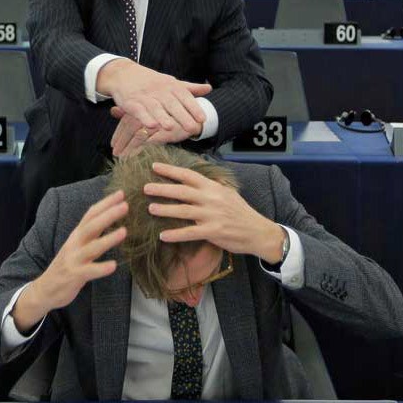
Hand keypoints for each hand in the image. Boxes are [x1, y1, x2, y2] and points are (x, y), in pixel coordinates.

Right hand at [11, 191, 127, 332]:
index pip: (90, 214)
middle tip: (125, 205)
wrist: (45, 288)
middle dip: (108, 215)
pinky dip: (101, 268)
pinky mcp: (74, 275)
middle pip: (91, 225)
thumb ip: (91, 234)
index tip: (121, 193)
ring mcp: (74, 259)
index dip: (105, 203)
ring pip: (92, 247)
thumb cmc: (67, 265)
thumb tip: (110, 218)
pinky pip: (89, 271)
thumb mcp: (77, 245)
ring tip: (124, 231)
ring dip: (108, 239)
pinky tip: (113, 266)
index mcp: (77, 235)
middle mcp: (74, 244)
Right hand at [97, 59, 211, 133]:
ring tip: (171, 128)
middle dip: (182, 116)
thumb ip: (189, 88)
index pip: (184, 97)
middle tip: (192, 129)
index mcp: (171, 85)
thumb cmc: (151, 81)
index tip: (202, 119)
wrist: (123, 74)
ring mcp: (144, 96)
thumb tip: (209, 89)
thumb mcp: (171, 82)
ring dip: (163, 118)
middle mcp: (159, 90)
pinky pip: (139, 110)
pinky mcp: (131, 102)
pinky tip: (152, 126)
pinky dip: (145, 118)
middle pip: (172, 104)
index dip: (194, 108)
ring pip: (156, 107)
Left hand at [109, 106, 200, 157]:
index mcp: (146, 105)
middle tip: (115, 153)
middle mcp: (150, 111)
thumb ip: (131, 110)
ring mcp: (158, 120)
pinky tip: (134, 157)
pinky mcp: (165, 131)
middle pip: (130, 126)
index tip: (113, 144)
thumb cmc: (174, 115)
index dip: (119, 133)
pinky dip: (139, 149)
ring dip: (128, 147)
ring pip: (137, 134)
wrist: (197, 117)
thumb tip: (113, 110)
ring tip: (122, 158)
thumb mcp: (152, 111)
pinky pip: (148, 141)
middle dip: (121, 141)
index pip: (127, 119)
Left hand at [145, 163, 285, 262]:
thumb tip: (198, 177)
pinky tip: (162, 236)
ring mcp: (212, 215)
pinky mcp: (213, 232)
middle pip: (183, 191)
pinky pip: (190, 232)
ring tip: (150, 208)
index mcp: (213, 188)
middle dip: (162, 188)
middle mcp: (211, 199)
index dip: (171, 170)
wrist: (258, 231)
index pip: (189, 175)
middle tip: (145, 187)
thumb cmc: (240, 212)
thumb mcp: (228, 192)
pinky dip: (176, 234)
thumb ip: (212, 185)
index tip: (154, 167)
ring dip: (165, 209)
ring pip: (184, 211)